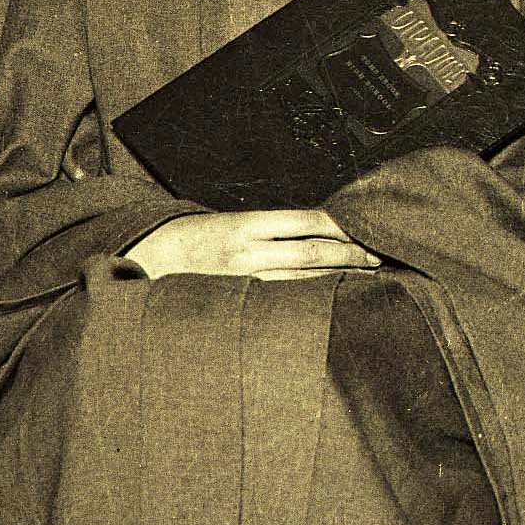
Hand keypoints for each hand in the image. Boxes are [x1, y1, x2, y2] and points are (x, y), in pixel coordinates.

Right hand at [128, 209, 379, 282]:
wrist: (145, 264)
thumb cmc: (192, 239)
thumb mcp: (227, 223)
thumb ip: (268, 229)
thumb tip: (318, 229)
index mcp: (243, 225)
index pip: (305, 220)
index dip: (340, 225)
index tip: (365, 229)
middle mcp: (245, 253)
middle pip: (312, 252)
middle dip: (350, 255)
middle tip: (379, 258)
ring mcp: (242, 283)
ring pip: (303, 280)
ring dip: (338, 279)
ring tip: (367, 279)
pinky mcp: (240, 304)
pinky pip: (284, 301)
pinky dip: (312, 298)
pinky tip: (333, 300)